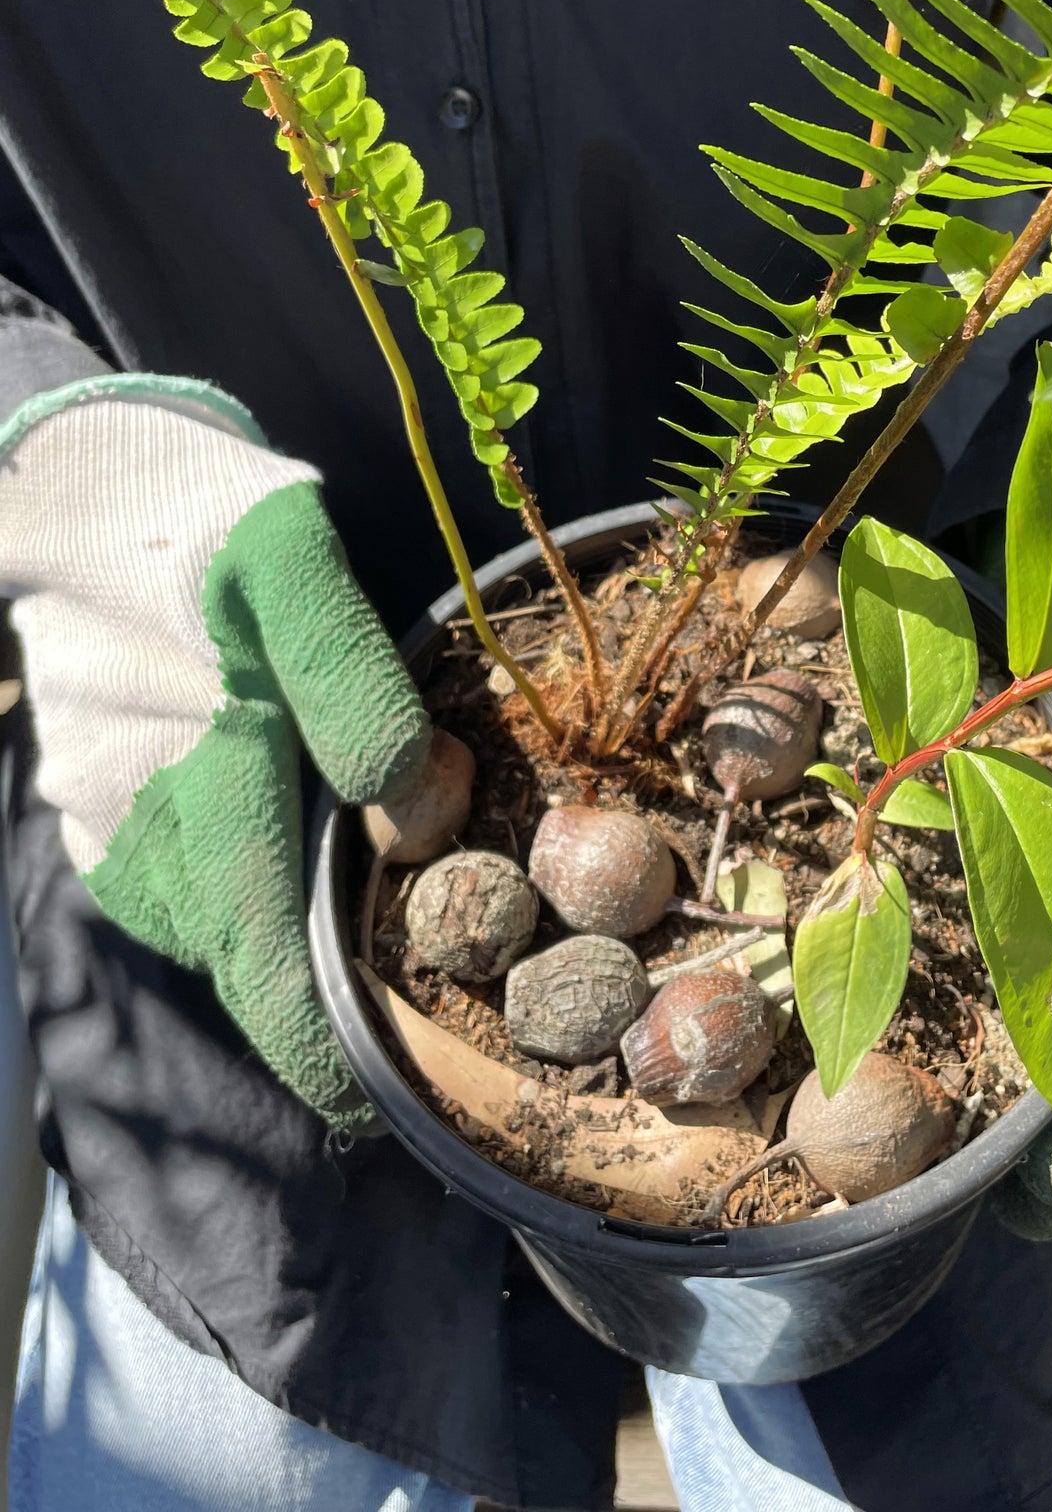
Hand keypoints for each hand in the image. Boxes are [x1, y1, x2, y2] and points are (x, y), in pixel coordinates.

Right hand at [0, 372, 437, 1126]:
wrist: (77, 494)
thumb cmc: (198, 525)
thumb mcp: (291, 565)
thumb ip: (350, 683)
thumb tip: (416, 807)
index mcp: (205, 805)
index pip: (276, 986)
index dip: (341, 1059)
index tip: (405, 1101)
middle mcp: (148, 855)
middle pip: (256, 979)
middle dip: (335, 1013)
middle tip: (431, 1016)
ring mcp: (114, 850)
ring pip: (223, 944)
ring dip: (292, 954)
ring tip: (381, 940)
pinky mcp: (102, 830)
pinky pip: (190, 901)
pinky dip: (248, 904)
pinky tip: (302, 862)